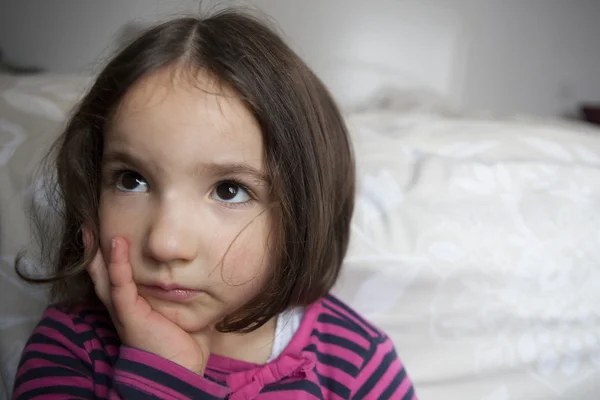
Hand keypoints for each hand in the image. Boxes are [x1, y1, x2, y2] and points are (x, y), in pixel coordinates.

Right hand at [84, 232, 210, 374]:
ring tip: (90, 227)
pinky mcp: (129, 313)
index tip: (113, 230)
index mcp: (136, 303)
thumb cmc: (185, 343)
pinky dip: (117, 263)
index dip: (114, 254)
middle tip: (89, 223)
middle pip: (103, 272)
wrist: (180, 370)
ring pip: (104, 275)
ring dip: (97, 250)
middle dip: (95, 248)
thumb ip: (189, 292)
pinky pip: (120, 284)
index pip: (119, 274)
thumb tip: (207, 275)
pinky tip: (116, 243)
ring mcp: (124, 309)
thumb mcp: (186, 310)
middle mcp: (124, 305)